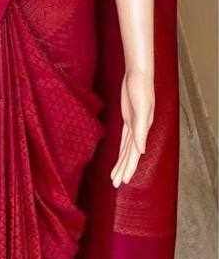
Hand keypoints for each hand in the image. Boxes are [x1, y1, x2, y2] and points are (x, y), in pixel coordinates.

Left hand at [110, 67, 154, 186]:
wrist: (138, 74)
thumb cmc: (141, 89)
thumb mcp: (142, 110)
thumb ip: (141, 131)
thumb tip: (141, 151)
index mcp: (142, 130)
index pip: (134, 154)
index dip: (129, 168)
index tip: (123, 180)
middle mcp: (139, 130)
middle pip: (130, 155)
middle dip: (124, 169)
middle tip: (116, 184)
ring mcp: (134, 125)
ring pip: (127, 149)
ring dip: (122, 162)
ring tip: (116, 176)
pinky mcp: (128, 118)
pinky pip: (125, 139)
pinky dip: (123, 149)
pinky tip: (121, 157)